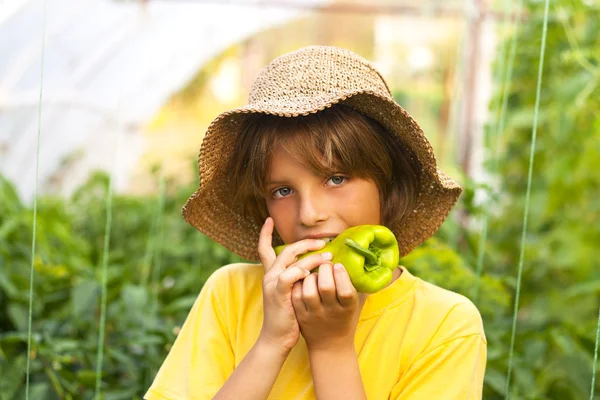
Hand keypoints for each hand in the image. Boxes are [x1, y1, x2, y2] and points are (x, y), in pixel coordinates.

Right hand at [257, 217, 331, 354]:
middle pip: (287, 250)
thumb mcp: (291, 293)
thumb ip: (297, 279)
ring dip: (311, 255)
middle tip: (323, 242)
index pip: (264, 249)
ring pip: (291, 259)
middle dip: (306, 243)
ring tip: (328, 256)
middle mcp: (270, 275)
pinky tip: (313, 273)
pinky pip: (290, 275)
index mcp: (271, 274)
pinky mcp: (278, 293)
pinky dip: (303, 270)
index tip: (268, 220)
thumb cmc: (288, 317)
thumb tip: (313, 269)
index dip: (265, 234)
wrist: (276, 338)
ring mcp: (273, 283)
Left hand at [292, 262, 366, 351]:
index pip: (345, 291)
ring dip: (311, 277)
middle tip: (326, 265)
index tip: (339, 266)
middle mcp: (331, 312)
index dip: (341, 275)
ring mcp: (314, 315)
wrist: (330, 345)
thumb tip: (365, 264)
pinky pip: (296, 297)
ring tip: (315, 274)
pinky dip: (299, 285)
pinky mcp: (301, 316)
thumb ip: (361, 286)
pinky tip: (304, 281)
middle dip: (325, 270)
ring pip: (309, 291)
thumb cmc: (345, 319)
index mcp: (348, 308)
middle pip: (325, 287)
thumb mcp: (357, 304)